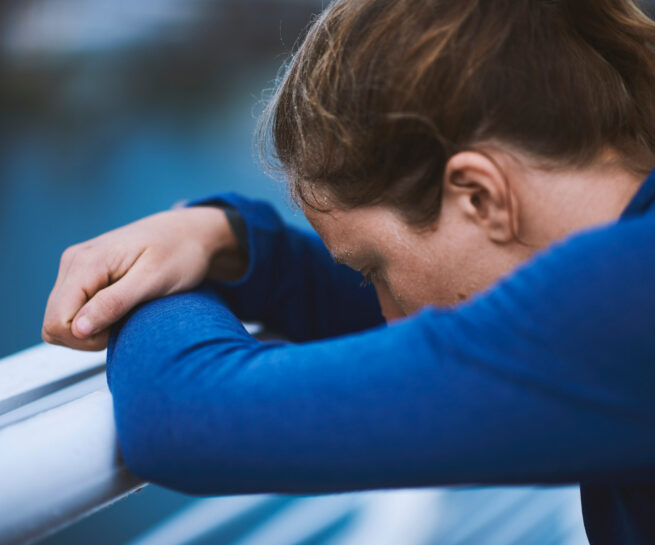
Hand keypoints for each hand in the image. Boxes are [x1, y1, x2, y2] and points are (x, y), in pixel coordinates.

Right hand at [42, 206, 245, 350]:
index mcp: (87, 262)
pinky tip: (123, 308)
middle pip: (55, 324)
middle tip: (128, 321)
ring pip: (63, 319)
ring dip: (93, 329)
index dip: (88, 338)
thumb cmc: (180, 253)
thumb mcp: (154, 281)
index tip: (122, 327)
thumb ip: (115, 303)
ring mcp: (76, 267)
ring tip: (128, 312)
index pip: (58, 322)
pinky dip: (97, 319)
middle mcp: (73, 262)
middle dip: (90, 336)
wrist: (190, 232)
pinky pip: (75, 310)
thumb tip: (78, 329)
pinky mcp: (84, 274)